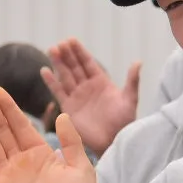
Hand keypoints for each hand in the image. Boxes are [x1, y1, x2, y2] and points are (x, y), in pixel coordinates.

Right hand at [41, 37, 140, 156]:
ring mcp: (77, 97)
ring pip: (65, 76)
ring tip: (52, 50)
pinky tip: (44, 71)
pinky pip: (58, 92)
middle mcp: (87, 87)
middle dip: (67, 55)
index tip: (71, 40)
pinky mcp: (69, 108)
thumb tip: (138, 62)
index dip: (80, 52)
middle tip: (60, 43)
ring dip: (58, 64)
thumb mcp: (130, 99)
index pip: (88, 63)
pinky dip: (51, 82)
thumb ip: (132, 81)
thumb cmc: (124, 122)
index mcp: (101, 82)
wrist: (113, 141)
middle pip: (75, 67)